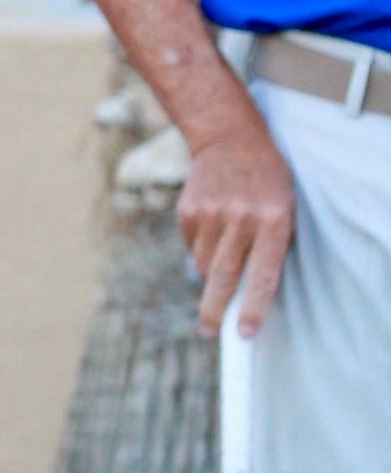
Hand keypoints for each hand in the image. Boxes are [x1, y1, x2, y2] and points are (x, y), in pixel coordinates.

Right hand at [179, 101, 295, 335]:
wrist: (229, 138)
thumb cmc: (267, 181)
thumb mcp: (285, 208)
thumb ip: (273, 245)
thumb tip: (247, 291)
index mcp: (274, 221)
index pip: (263, 275)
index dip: (254, 308)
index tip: (245, 333)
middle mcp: (242, 219)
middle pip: (224, 277)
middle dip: (215, 311)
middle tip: (210, 332)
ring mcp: (212, 214)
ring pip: (205, 264)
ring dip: (212, 270)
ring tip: (223, 250)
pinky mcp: (188, 211)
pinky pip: (192, 246)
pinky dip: (201, 248)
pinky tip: (212, 228)